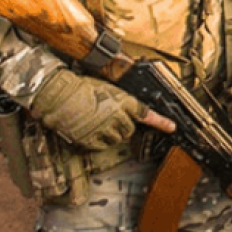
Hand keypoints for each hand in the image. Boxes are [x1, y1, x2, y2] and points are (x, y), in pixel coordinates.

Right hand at [30, 69, 174, 150]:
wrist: (59, 94)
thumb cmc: (81, 86)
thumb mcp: (106, 87)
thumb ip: (119, 99)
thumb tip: (125, 107)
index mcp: (123, 101)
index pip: (147, 113)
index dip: (161, 122)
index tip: (172, 127)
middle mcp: (117, 116)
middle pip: (129, 129)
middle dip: (123, 126)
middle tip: (110, 118)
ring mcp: (105, 129)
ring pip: (117, 139)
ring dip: (111, 134)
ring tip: (97, 121)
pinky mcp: (92, 139)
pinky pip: (102, 145)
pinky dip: (98, 141)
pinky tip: (89, 129)